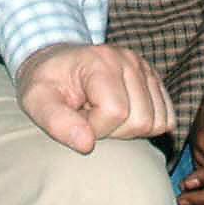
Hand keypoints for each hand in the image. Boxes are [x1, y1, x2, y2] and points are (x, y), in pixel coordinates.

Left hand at [17, 42, 174, 152]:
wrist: (57, 63)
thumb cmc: (46, 84)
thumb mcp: (36, 101)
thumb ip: (56, 122)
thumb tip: (87, 145)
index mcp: (100, 61)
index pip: (115, 111)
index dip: (95, 128)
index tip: (77, 120)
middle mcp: (129, 60)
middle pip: (141, 119)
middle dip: (113, 131)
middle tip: (90, 118)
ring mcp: (145, 68)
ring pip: (157, 121)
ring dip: (129, 130)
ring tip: (104, 115)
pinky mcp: (154, 80)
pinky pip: (167, 118)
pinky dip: (146, 126)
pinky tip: (122, 116)